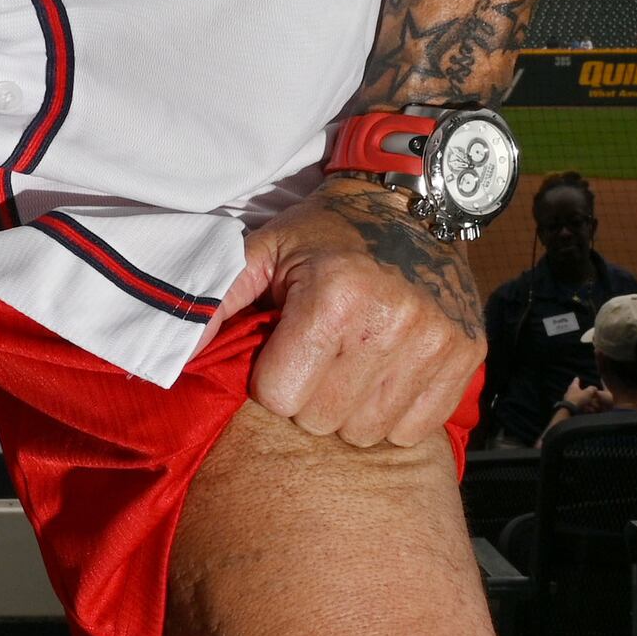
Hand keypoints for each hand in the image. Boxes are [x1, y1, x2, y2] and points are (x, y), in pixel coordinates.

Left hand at [219, 179, 485, 448]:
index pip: (279, 398)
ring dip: (351, 408)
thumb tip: (170, 358)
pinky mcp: (466, 354)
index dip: (272, 378)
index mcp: (335, 296)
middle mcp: (391, 320)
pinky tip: (387, 372)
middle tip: (321, 355)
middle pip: (322, 420)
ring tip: (354, 363)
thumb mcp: (263, 252)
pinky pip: (414, 428)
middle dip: (310, 397)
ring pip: (367, 432)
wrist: (410, 204)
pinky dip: (394, 411)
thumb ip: (215, 302)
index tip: (285, 347)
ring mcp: (435, 340)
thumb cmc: (325, 235)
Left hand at [561, 378, 611, 416]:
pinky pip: (575, 405)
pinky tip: (584, 409)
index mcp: (573, 387)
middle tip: (584, 391)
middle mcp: (569, 392)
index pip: (575, 381)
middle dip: (580, 390)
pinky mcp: (568, 407)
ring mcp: (567, 400)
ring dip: (580, 399)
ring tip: (587, 402)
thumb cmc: (578, 399)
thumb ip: (592, 389)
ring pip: (575, 398)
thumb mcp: (588, 392)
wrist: (569, 410)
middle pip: (575, 390)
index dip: (577, 379)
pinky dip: (579, 406)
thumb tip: (594, 388)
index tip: (577, 377)